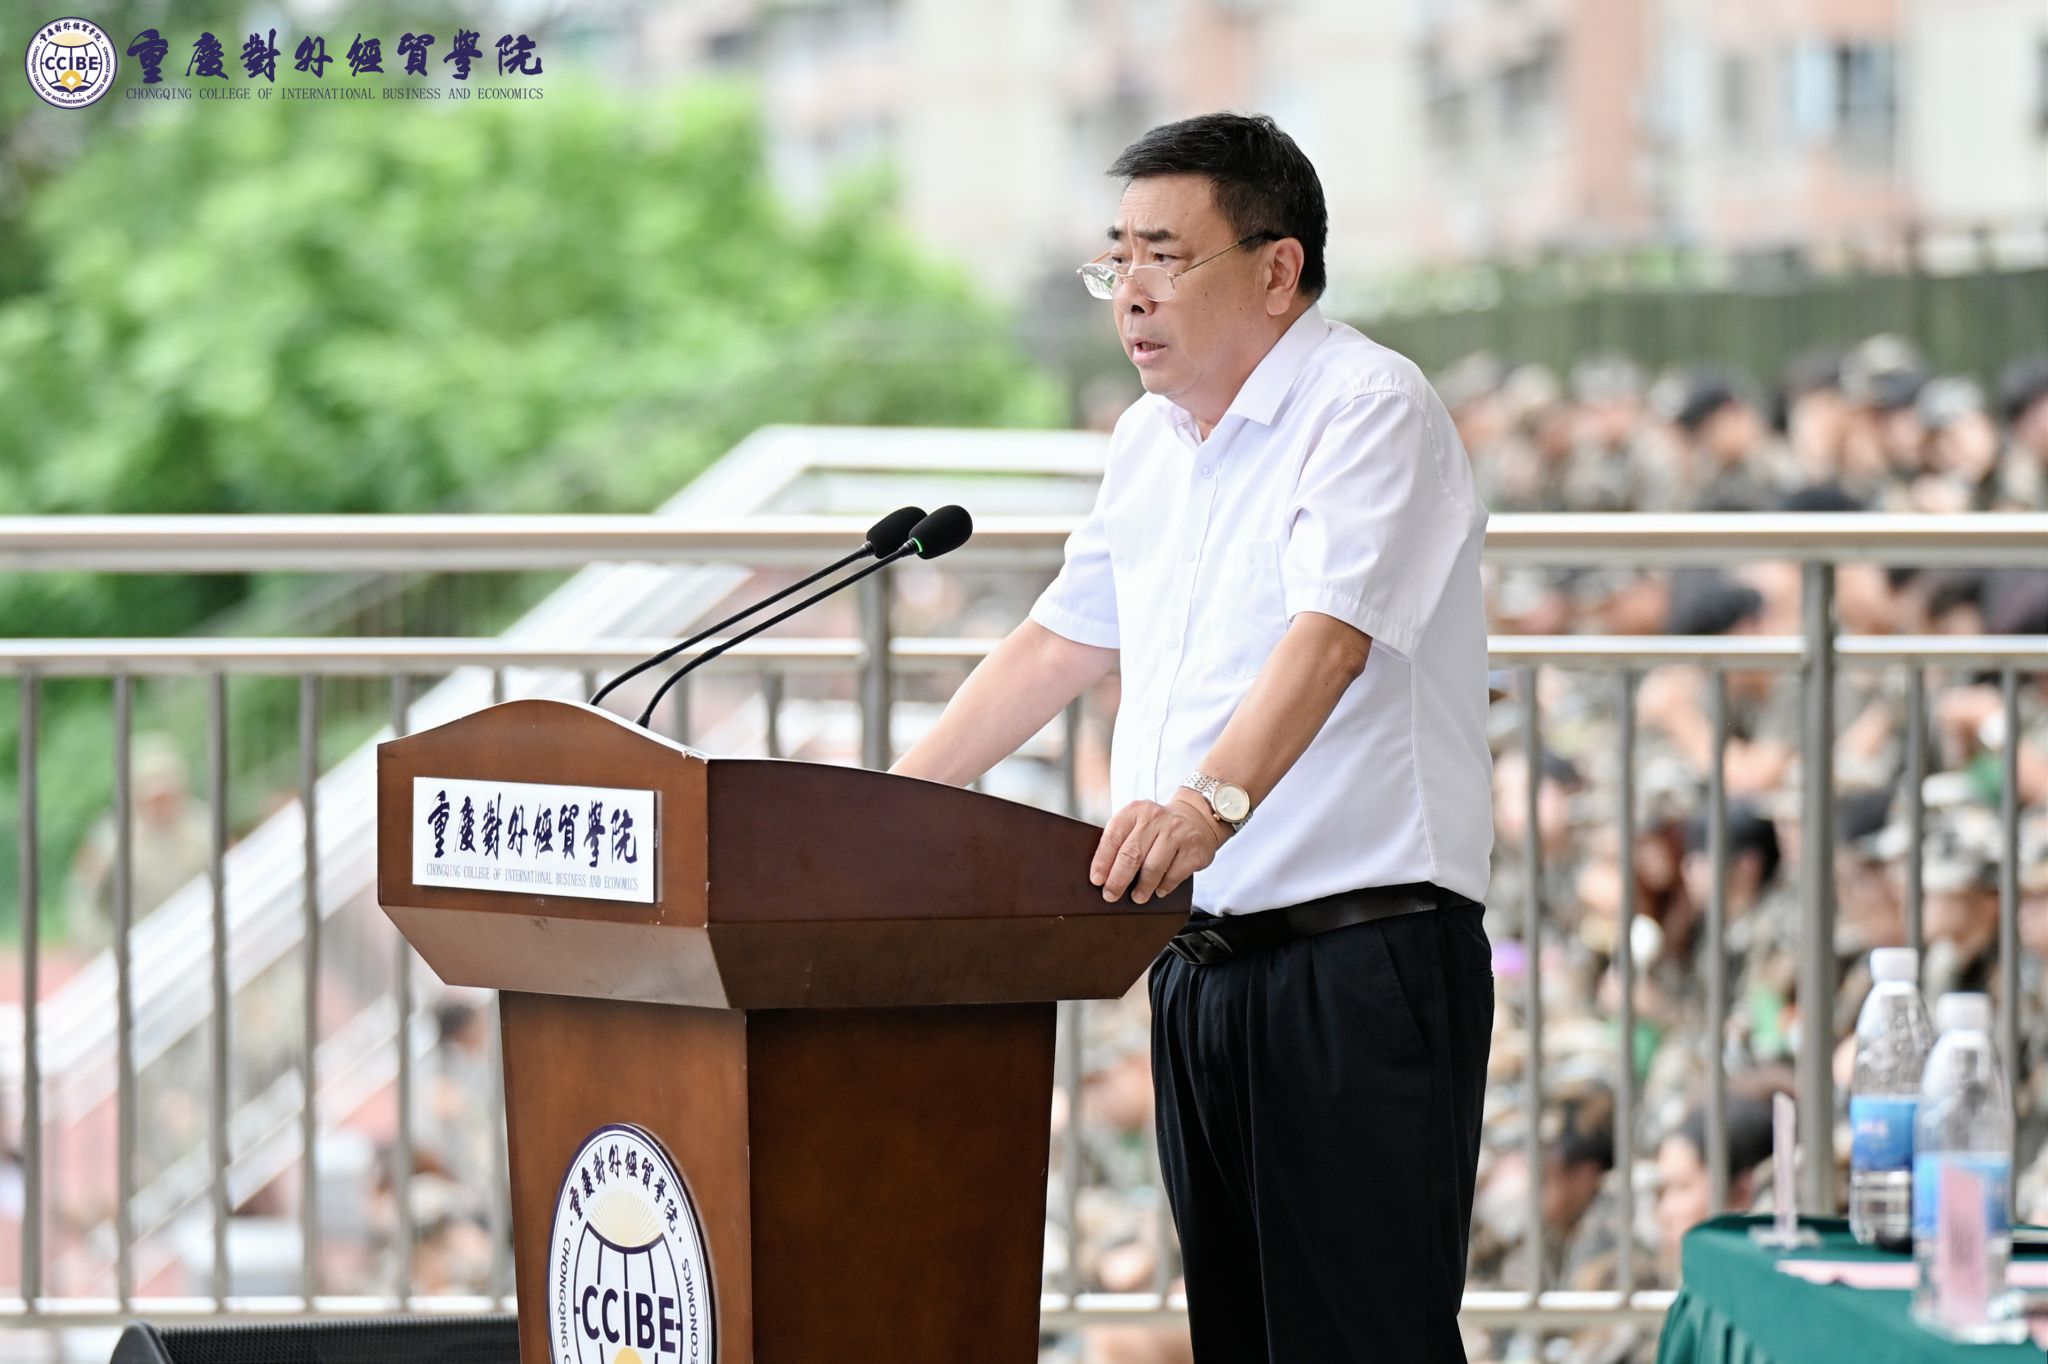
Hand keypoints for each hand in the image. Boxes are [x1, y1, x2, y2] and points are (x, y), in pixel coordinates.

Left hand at [1090, 792, 1226, 903]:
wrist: (1197, 818)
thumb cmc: (1158, 827)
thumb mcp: (1138, 822)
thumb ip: (1121, 841)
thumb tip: (1102, 875)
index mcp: (1135, 811)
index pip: (1113, 837)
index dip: (1102, 861)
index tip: (1097, 880)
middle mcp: (1156, 819)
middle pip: (1131, 854)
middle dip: (1118, 880)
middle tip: (1110, 895)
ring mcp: (1177, 833)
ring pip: (1153, 867)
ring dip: (1142, 887)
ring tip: (1136, 897)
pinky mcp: (1193, 850)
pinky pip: (1174, 875)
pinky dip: (1163, 887)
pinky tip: (1158, 890)